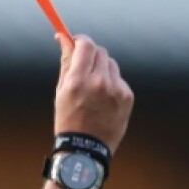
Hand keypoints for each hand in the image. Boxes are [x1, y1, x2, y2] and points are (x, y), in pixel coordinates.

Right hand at [53, 35, 134, 154]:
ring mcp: (115, 90)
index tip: (76, 43)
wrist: (85, 150)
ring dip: (102, 69)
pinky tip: (104, 100)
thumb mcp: (61, 91)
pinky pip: (119, 79)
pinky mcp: (127, 97)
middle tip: (84, 68)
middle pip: (100, 51)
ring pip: (111, 64)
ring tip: (94, 90)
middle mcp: (99, 82)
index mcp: (78, 81)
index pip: (85, 44)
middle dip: (91, 55)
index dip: (80, 40)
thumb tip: (64, 38)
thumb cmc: (69, 120)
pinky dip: (112, 84)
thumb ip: (66, 62)